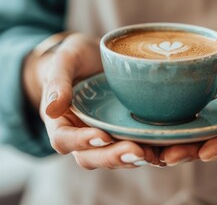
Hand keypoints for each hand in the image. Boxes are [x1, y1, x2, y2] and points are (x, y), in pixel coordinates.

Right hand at [24, 33, 159, 168]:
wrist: (95, 57)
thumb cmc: (76, 58)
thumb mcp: (65, 61)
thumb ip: (57, 81)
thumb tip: (51, 109)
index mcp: (61, 121)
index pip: (63, 140)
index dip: (81, 142)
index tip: (102, 135)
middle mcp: (81, 135)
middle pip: (91, 157)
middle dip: (113, 157)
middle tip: (136, 151)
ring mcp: (104, 135)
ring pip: (113, 158)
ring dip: (132, 160)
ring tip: (154, 154)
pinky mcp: (123, 132)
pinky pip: (133, 148)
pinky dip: (148, 152)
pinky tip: (165, 150)